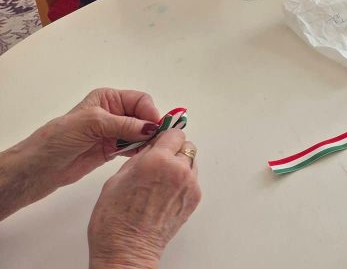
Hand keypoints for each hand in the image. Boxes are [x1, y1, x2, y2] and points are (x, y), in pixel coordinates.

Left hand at [27, 89, 162, 190]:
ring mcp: (113, 133)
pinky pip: (133, 148)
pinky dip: (141, 151)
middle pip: (144, 116)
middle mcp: (113, 113)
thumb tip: (151, 127)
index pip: (140, 100)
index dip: (150, 112)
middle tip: (158, 142)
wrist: (36, 170)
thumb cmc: (57, 139)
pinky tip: (144, 157)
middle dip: (152, 127)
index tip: (155, 128)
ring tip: (153, 151)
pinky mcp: (111, 151)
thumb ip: (122, 124)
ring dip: (148, 141)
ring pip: (141, 133)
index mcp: (108, 99)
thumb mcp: (91, 123)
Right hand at [88, 129, 200, 268]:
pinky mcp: (194, 199)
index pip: (174, 133)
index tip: (160, 140)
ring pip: (191, 162)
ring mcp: (189, 185)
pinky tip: (165, 193)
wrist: (126, 251)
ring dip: (180, 165)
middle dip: (173, 150)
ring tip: (161, 179)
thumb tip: (152, 146)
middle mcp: (178, 170)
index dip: (165, 136)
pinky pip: (192, 180)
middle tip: (159, 160)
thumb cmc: (114, 221)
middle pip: (185, 146)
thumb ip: (140, 158)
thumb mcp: (117, 179)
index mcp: (157, 160)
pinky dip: (182, 181)